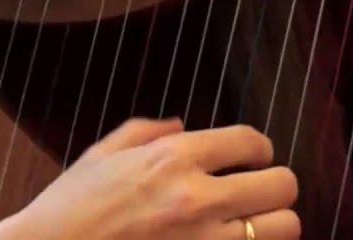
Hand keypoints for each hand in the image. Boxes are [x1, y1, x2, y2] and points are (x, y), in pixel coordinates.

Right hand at [0, 118, 299, 239]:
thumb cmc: (68, 210)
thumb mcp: (101, 156)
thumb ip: (145, 131)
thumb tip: (182, 123)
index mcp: (174, 159)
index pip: (252, 141)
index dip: (259, 148)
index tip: (252, 158)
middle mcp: (197, 199)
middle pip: (283, 185)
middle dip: (275, 186)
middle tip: (258, 192)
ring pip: (284, 229)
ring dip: (273, 225)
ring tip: (254, 225)